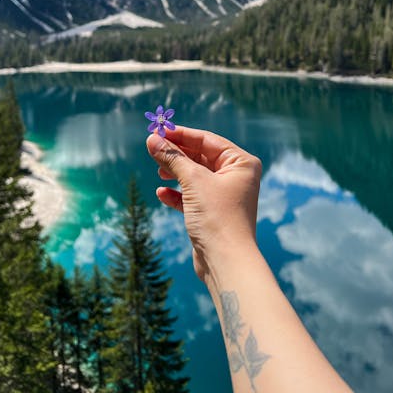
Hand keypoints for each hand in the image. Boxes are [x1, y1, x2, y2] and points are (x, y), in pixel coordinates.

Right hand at [146, 126, 261, 281]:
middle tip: (152, 149)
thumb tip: (152, 139)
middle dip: (176, 154)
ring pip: (195, 176)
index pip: (206, 140)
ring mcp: (224, 195)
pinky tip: (162, 194)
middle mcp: (236, 177)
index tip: (157, 131)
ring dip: (175, 173)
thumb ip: (172, 157)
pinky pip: (192, 196)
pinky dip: (177, 193)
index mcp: (241, 163)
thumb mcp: (192, 180)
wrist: (226, 261)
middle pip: (200, 156)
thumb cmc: (217, 216)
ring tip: (159, 173)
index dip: (181, 135)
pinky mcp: (213, 213)